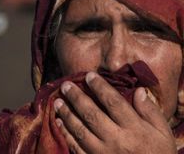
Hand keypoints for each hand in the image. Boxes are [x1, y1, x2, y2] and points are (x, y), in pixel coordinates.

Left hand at [53, 71, 175, 153]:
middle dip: (76, 97)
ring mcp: (104, 153)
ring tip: (57, 101)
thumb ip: (151, 112)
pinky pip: (76, 147)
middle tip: (65, 85)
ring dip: (66, 114)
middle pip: (92, 114)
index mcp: (135, 129)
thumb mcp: (163, 133)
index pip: (114, 102)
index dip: (100, 87)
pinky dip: (65, 134)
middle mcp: (117, 140)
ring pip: (80, 130)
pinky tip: (58, 123)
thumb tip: (139, 90)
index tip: (89, 75)